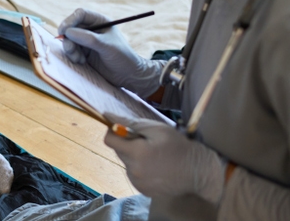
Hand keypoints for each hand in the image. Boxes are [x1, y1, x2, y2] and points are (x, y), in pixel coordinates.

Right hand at [58, 8, 162, 97]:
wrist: (128, 75)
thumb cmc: (122, 57)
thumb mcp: (106, 46)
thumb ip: (88, 38)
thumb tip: (68, 32)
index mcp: (99, 21)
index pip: (80, 15)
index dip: (70, 20)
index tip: (63, 30)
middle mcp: (91, 29)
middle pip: (71, 27)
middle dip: (68, 39)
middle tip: (70, 49)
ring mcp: (86, 41)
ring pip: (69, 40)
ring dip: (70, 49)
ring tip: (79, 59)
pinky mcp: (83, 52)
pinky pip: (71, 50)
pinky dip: (73, 56)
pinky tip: (82, 62)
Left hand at [104, 114, 225, 202]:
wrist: (198, 172)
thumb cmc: (178, 146)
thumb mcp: (157, 129)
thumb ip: (130, 123)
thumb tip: (108, 115)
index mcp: (135, 153)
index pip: (109, 140)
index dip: (114, 131)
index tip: (125, 129)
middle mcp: (133, 170)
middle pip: (118, 151)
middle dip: (127, 144)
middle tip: (146, 142)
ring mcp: (138, 182)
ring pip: (126, 163)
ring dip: (134, 157)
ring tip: (153, 155)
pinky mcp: (143, 190)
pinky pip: (134, 175)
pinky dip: (140, 169)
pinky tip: (155, 167)